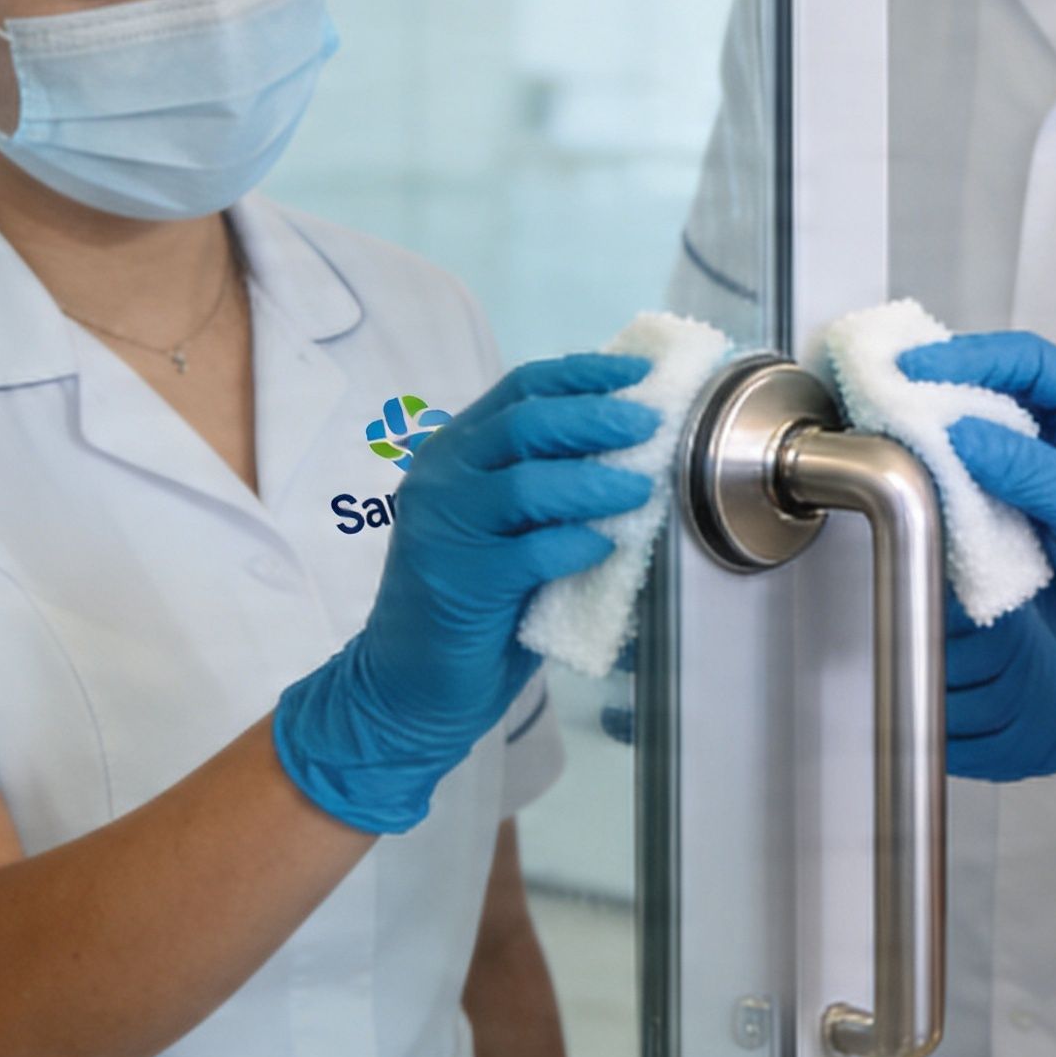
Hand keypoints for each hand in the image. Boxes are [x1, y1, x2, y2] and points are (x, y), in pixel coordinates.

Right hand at [276, 355, 656, 833]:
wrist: (407, 683)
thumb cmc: (473, 605)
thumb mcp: (510, 529)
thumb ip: (551, 487)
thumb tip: (634, 450)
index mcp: (456, 453)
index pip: (521, 389)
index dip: (584, 375)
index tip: (638, 373)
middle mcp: (441, 477)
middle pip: (525, 421)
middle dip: (596, 416)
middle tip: (649, 424)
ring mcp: (443, 527)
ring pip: (527, 482)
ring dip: (593, 480)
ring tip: (640, 486)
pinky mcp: (459, 580)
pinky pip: (529, 552)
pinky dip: (574, 543)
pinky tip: (604, 546)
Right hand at [909, 332, 1055, 787]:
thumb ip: (1026, 469)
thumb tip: (957, 431)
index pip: (1031, 363)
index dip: (971, 357)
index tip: (916, 365)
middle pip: (1001, 392)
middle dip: (948, 391)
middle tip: (892, 393)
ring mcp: (1049, 473)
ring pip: (985, 438)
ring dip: (944, 438)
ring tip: (894, 433)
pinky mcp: (1028, 512)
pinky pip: (980, 485)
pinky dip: (951, 483)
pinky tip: (921, 482)